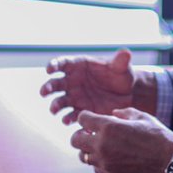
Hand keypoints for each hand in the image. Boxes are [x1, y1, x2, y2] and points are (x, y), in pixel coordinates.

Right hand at [40, 48, 155, 124]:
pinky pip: (71, 114)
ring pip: (60, 100)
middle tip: (44, 92)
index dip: (54, 65)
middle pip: (56, 83)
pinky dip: (67, 118)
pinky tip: (67, 120)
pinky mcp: (80, 110)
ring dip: (55, 105)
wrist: (128, 95)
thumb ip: (120, 60)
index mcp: (79, 66)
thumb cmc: (122, 76)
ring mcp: (75, 97)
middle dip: (48, 87)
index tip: (49, 69)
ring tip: (54, 110)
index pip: (62, 63)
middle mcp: (73, 81)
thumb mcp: (122, 68)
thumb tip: (125, 52)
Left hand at [70, 108, 172, 172]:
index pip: (82, 119)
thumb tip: (113, 113)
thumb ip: (124, 113)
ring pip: (82, 156)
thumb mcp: (141, 116)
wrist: (170, 160)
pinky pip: (95, 168)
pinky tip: (109, 157)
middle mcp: (102, 144)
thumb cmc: (157, 136)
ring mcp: (105, 162)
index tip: (90, 119)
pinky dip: (98, 162)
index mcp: (108, 126)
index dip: (85, 117)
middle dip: (80, 134)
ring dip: (88, 150)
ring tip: (99, 146)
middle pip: (75, 140)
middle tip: (90, 133)